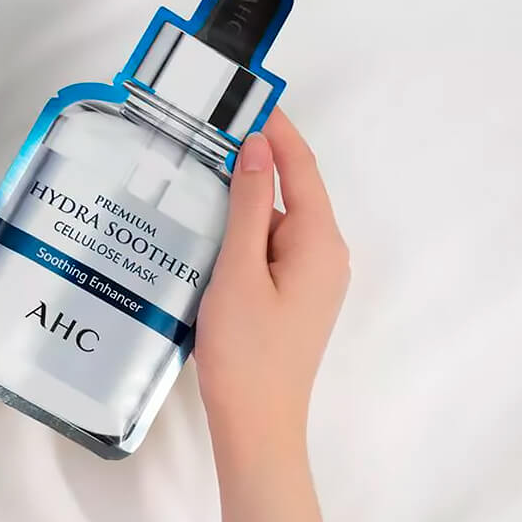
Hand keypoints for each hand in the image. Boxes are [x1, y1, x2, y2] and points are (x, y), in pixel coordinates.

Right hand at [195, 111, 349, 521]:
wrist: (256, 424)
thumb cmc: (246, 351)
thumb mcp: (239, 270)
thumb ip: (250, 205)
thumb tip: (256, 146)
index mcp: (320, 242)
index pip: (301, 167)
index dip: (275, 129)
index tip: (244, 97)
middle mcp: (326, 255)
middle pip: (291, 192)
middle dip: (253, 163)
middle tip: (204, 136)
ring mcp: (312, 279)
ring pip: (277, 223)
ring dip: (243, 202)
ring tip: (195, 180)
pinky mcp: (294, 297)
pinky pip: (271, 249)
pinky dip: (243, 234)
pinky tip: (207, 232)